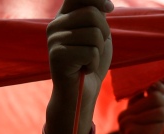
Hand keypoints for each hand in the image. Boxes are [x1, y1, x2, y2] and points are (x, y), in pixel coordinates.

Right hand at [46, 0, 113, 121]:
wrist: (80, 94)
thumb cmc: (91, 64)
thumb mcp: (98, 36)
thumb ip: (98, 17)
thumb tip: (106, 3)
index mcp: (63, 17)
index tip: (110, 8)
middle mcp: (55, 25)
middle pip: (92, 14)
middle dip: (105, 33)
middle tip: (96, 50)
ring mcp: (54, 40)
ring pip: (94, 34)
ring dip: (98, 52)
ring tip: (88, 61)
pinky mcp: (58, 56)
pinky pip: (91, 52)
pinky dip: (94, 64)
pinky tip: (83, 70)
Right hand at [118, 85, 163, 133]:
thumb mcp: (160, 114)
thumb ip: (156, 95)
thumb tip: (158, 85)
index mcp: (129, 109)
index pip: (150, 90)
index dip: (161, 97)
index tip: (163, 113)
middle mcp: (123, 116)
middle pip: (156, 98)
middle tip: (162, 132)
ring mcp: (125, 124)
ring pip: (159, 110)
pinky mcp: (131, 133)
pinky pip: (159, 122)